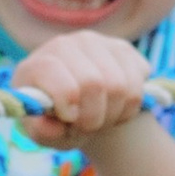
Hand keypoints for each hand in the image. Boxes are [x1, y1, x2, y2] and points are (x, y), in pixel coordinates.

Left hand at [7, 32, 154, 151]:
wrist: (81, 107)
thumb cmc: (56, 121)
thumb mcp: (44, 132)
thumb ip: (43, 131)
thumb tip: (51, 125)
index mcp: (36, 65)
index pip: (51, 70)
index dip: (66, 100)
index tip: (69, 118)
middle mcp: (64, 46)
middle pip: (93, 83)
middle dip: (94, 117)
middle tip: (88, 127)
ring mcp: (96, 43)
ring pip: (121, 85)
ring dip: (114, 114)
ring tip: (101, 119)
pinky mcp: (123, 49)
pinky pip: (138, 83)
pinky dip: (130, 107)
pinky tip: (115, 107)